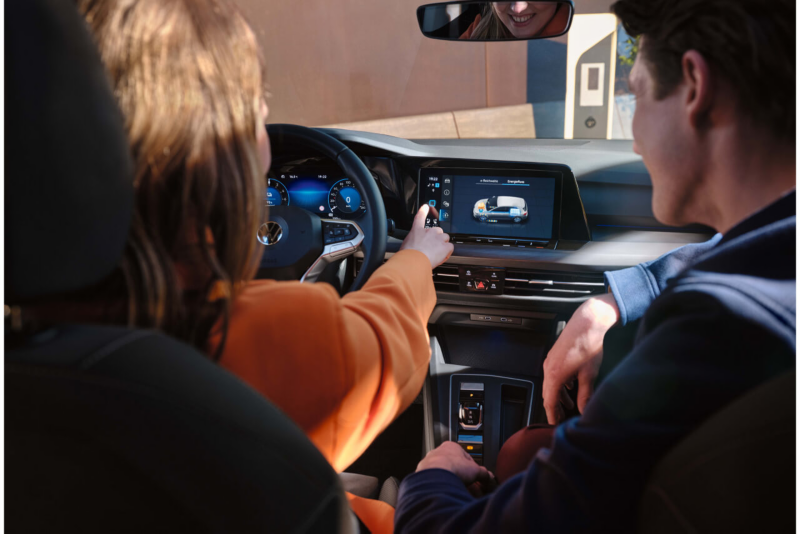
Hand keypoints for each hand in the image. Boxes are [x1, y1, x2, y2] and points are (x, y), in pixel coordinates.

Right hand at [400, 205, 453, 268]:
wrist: (414, 261)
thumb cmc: (408, 255)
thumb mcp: (404, 245)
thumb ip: (411, 243)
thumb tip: (413, 246)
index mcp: (417, 230)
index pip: (420, 217)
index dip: (423, 211)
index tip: (426, 207)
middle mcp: (429, 232)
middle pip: (437, 231)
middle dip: (436, 238)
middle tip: (431, 247)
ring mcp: (438, 238)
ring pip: (445, 238)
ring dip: (442, 244)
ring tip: (436, 253)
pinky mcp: (445, 246)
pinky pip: (450, 247)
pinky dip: (447, 252)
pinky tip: (441, 257)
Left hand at [417, 442, 496, 496]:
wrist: (435, 478)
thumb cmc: (452, 467)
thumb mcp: (475, 470)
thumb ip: (483, 473)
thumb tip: (489, 477)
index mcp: (451, 446)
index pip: (466, 459)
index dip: (474, 471)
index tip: (478, 480)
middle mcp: (439, 453)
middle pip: (456, 469)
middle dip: (466, 480)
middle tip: (473, 490)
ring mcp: (430, 464)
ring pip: (447, 476)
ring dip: (456, 485)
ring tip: (464, 494)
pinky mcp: (424, 476)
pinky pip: (438, 483)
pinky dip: (446, 489)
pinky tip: (452, 495)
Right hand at [542, 293, 619, 424]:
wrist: (586, 323)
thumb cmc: (587, 345)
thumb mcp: (589, 374)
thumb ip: (585, 395)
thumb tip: (584, 410)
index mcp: (554, 376)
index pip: (549, 402)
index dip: (552, 416)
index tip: (555, 425)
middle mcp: (548, 368)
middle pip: (548, 394)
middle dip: (555, 408)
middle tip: (562, 419)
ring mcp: (550, 361)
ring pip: (551, 384)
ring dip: (558, 396)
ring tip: (568, 405)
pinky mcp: (554, 356)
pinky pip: (553, 375)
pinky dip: (559, 384)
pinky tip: (570, 386)